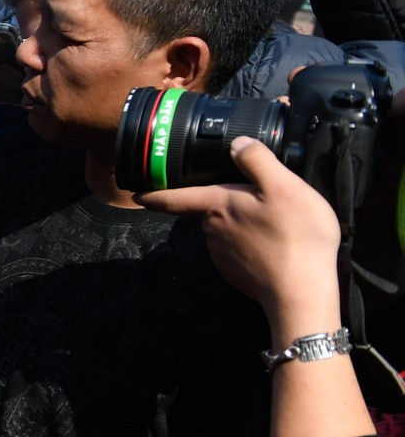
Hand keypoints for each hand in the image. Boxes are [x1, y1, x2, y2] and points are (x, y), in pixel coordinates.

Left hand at [136, 137, 341, 335]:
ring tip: (274, 221)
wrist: (300, 292)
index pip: (176, 197)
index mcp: (217, 206)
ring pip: (226, 229)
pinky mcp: (235, 271)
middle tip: (257, 198)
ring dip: (241, 223)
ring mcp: (222, 255)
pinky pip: (239, 248)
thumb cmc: (295, 236)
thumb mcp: (284, 187)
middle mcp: (211, 231)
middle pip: (210, 209)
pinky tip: (275, 242)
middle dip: (224, 202)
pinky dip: (252, 243)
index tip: (136, 194)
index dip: (155, 193)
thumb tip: (235, 144)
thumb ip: (257, 161)